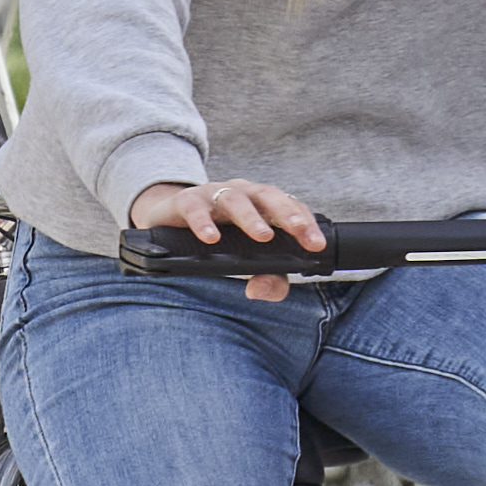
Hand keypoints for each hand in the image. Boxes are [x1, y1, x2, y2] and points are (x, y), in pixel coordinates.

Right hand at [129, 174, 327, 260]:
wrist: (167, 221)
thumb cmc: (215, 237)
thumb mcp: (243, 259)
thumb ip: (266, 279)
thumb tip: (261, 290)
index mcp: (261, 205)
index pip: (290, 207)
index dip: (306, 224)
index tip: (317, 245)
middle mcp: (241, 194)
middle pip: (268, 195)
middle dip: (286, 213)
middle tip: (298, 231)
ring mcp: (213, 195)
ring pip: (236, 199)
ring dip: (250, 217)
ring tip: (262, 236)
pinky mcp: (186, 202)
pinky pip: (196, 208)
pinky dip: (204, 222)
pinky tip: (211, 237)